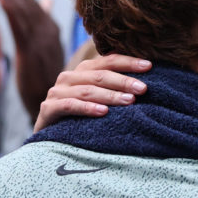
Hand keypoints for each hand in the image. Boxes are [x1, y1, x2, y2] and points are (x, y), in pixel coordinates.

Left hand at [0, 0, 65, 120]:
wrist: (56, 103)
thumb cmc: (45, 76)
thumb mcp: (45, 47)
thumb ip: (42, 23)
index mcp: (48, 25)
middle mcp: (48, 27)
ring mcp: (43, 37)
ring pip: (21, 5)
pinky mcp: (34, 50)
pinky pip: (21, 25)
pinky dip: (11, 8)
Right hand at [33, 54, 151, 131]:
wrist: (50, 136)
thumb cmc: (82, 117)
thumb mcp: (99, 99)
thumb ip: (115, 88)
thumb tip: (146, 84)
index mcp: (83, 70)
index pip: (108, 61)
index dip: (129, 62)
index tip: (149, 66)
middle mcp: (69, 77)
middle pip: (99, 75)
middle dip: (123, 81)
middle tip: (143, 89)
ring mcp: (57, 92)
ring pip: (87, 90)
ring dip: (110, 95)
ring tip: (130, 101)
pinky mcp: (48, 109)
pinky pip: (70, 106)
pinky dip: (87, 108)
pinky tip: (104, 112)